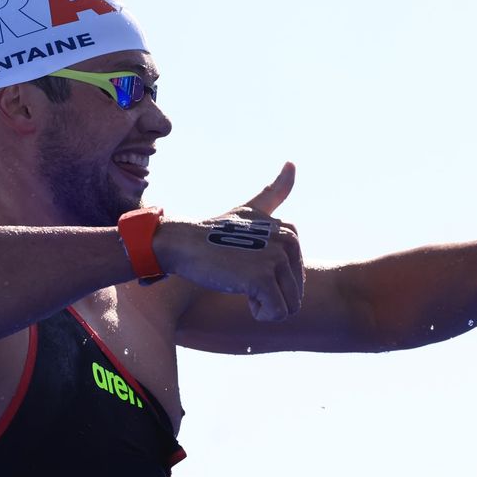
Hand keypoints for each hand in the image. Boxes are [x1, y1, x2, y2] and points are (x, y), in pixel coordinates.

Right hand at [156, 162, 303, 320]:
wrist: (182, 243)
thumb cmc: (213, 233)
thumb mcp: (249, 210)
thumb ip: (274, 192)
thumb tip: (292, 163)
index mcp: (290, 231)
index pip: (294, 277)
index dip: (270, 280)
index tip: (246, 265)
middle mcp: (289, 241)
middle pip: (295, 294)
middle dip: (269, 295)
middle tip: (241, 276)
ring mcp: (276, 258)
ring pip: (288, 306)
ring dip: (264, 306)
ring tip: (241, 284)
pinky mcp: (263, 278)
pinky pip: (276, 313)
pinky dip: (259, 314)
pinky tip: (243, 296)